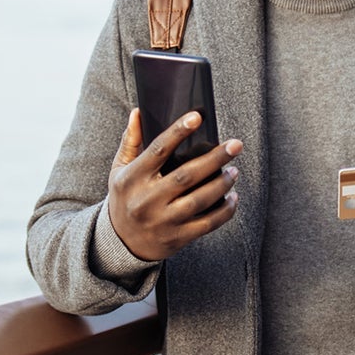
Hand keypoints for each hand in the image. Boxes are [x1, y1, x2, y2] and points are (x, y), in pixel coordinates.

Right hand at [107, 108, 242, 261]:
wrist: (122, 242)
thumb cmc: (124, 197)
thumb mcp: (119, 170)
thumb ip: (130, 141)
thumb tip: (137, 112)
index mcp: (132, 178)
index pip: (158, 150)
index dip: (178, 132)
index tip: (197, 117)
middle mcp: (147, 200)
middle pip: (186, 175)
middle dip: (215, 159)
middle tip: (235, 145)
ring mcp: (163, 220)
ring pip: (199, 200)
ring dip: (222, 184)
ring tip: (234, 171)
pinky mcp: (177, 237)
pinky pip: (207, 224)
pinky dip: (224, 211)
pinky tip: (232, 198)